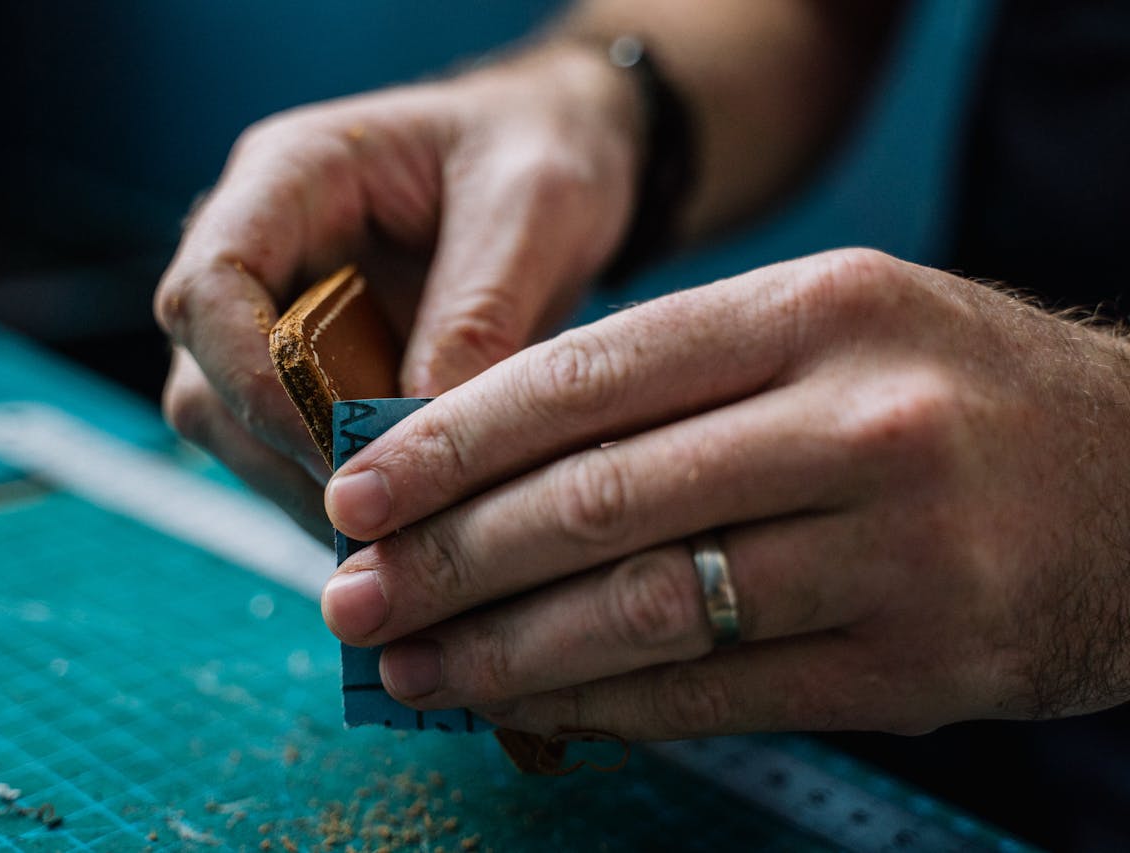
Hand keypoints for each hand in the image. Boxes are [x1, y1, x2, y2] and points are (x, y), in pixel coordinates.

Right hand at [153, 43, 642, 533]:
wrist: (556, 154)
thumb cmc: (537, 150)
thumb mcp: (535, 207)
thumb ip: (479, 313)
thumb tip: (421, 429)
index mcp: (288, 178)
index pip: (208, 289)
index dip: (253, 383)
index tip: (342, 449)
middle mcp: (261, 251)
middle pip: (207, 380)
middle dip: (287, 455)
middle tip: (390, 512)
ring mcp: (277, 316)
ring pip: (239, 432)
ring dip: (313, 489)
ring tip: (410, 532)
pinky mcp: (312, 371)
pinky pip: (293, 451)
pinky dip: (346, 495)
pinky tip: (413, 523)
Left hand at [321, 248, 1129, 738]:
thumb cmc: (959, 397)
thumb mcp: (834, 333)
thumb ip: (680, 387)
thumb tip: (494, 466)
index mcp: (818, 311)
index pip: (588, 374)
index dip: (452, 439)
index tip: (358, 489)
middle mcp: (860, 419)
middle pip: (597, 498)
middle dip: (449, 556)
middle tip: (353, 593)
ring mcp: (897, 549)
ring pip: (645, 608)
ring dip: (504, 649)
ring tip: (415, 664)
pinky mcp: (920, 665)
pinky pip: (717, 691)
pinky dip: (603, 704)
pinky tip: (531, 706)